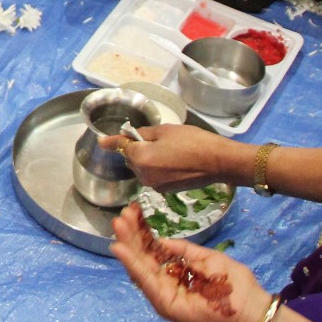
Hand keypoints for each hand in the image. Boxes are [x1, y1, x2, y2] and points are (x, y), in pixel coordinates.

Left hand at [107, 124, 243, 192]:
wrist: (218, 162)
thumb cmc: (193, 141)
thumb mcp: (165, 130)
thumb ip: (141, 134)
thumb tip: (122, 136)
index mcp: (141, 158)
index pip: (122, 147)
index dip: (114, 141)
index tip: (103, 140)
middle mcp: (143, 175)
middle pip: (132, 159)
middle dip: (138, 149)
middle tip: (156, 138)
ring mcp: (154, 185)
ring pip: (142, 168)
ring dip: (148, 159)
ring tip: (168, 149)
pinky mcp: (165, 190)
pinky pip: (153, 175)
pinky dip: (157, 168)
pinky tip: (173, 160)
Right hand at [110, 204, 271, 321]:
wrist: (250, 308)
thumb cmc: (234, 284)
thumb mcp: (207, 258)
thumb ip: (184, 251)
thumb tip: (161, 240)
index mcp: (175, 274)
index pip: (153, 252)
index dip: (142, 234)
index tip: (132, 213)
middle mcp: (166, 285)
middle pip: (143, 259)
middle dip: (130, 237)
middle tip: (120, 215)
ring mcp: (164, 296)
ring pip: (140, 268)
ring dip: (127, 246)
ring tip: (118, 225)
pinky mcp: (166, 305)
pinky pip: (147, 282)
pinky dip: (133, 264)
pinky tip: (121, 249)